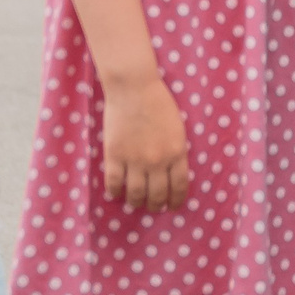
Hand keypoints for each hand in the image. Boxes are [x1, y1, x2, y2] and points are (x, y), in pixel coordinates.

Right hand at [102, 74, 188, 211]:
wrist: (134, 88)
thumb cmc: (158, 102)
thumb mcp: (177, 128)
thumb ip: (176, 151)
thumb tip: (172, 173)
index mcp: (177, 152)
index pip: (179, 187)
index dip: (175, 201)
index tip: (172, 207)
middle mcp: (157, 160)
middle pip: (157, 194)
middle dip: (156, 205)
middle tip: (153, 207)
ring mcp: (135, 159)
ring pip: (136, 194)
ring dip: (136, 202)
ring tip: (136, 202)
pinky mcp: (115, 155)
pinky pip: (115, 182)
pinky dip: (115, 192)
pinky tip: (116, 193)